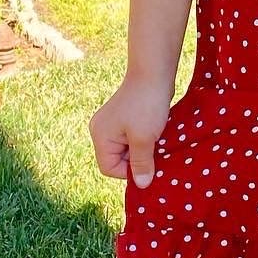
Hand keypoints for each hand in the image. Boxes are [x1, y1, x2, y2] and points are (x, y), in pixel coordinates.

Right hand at [89, 72, 174, 188]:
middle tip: (155, 152)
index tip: (149, 164)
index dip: (129, 172)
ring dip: (144, 149)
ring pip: (128, 150)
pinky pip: (132, 138)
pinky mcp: (125, 118)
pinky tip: (156, 133)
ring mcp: (113, 124)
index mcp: (100, 136)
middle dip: (137, 160)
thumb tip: (142, 185)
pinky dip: (145, 140)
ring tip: (157, 141)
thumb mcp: (144, 139)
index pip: (109, 169)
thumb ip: (141, 164)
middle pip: (118, 160)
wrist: (154, 72)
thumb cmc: (147, 105)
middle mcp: (101, 131)